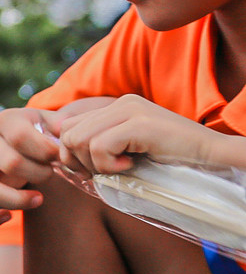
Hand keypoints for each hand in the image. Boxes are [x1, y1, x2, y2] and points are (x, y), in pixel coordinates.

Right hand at [0, 106, 63, 226]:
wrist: (14, 141)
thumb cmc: (37, 134)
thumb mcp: (49, 122)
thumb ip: (61, 125)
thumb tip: (66, 134)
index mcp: (4, 121)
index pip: (20, 136)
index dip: (47, 151)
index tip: (62, 158)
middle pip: (10, 164)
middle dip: (40, 174)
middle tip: (52, 174)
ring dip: (18, 200)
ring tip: (38, 199)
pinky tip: (8, 217)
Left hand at [57, 93, 225, 174]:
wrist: (210, 158)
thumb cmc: (168, 160)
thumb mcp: (127, 151)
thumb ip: (98, 146)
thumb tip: (62, 156)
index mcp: (116, 107)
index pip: (69, 126)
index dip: (72, 153)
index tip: (93, 169)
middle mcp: (120, 103)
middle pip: (69, 134)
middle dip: (79, 161)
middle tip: (106, 171)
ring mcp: (130, 110)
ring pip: (79, 140)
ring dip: (96, 164)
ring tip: (122, 167)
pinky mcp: (139, 123)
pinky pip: (99, 146)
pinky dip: (108, 165)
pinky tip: (130, 165)